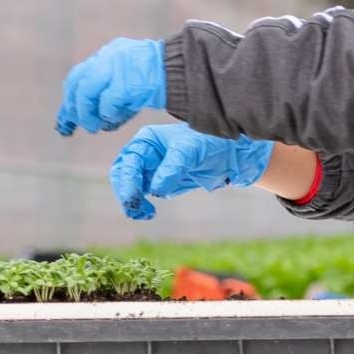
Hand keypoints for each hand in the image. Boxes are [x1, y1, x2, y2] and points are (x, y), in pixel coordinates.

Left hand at [55, 37, 169, 136]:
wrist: (184, 70)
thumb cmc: (163, 79)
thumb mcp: (132, 79)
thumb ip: (114, 90)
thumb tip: (99, 118)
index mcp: (109, 54)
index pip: (79, 76)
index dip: (71, 99)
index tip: (67, 119)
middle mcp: (108, 57)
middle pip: (76, 82)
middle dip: (73, 107)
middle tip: (77, 126)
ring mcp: (116, 67)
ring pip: (85, 91)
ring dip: (86, 113)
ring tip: (93, 128)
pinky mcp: (127, 81)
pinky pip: (107, 102)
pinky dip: (107, 114)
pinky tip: (111, 123)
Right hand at [109, 125, 271, 220]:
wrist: (230, 155)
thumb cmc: (209, 142)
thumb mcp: (191, 151)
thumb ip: (173, 167)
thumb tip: (155, 189)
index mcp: (147, 140)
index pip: (129, 161)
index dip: (128, 181)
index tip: (134, 198)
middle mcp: (145, 153)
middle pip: (123, 175)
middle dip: (126, 193)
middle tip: (136, 210)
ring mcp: (151, 169)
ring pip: (131, 187)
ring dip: (133, 202)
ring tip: (145, 214)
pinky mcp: (160, 183)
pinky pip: (144, 195)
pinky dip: (142, 205)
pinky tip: (149, 213)